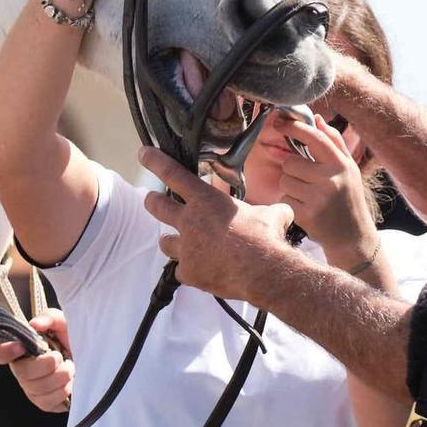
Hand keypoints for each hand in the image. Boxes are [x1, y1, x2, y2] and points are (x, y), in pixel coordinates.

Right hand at [0, 309, 74, 412]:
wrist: (90, 360)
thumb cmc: (71, 340)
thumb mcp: (63, 323)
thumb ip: (49, 318)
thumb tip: (35, 324)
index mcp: (22, 349)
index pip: (1, 353)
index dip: (6, 352)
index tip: (20, 346)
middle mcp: (22, 370)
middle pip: (23, 372)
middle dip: (47, 364)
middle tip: (60, 357)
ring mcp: (31, 389)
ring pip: (38, 388)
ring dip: (60, 376)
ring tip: (69, 367)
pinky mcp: (43, 403)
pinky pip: (47, 401)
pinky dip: (63, 390)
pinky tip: (69, 383)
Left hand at [139, 147, 297, 303]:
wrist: (262, 271)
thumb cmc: (266, 238)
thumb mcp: (270, 214)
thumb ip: (269, 210)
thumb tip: (283, 212)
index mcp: (206, 201)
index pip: (173, 174)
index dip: (155, 162)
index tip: (143, 154)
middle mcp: (190, 222)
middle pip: (157, 206)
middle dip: (152, 201)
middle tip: (151, 199)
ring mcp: (186, 248)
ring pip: (165, 242)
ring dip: (171, 241)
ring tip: (179, 243)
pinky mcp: (188, 272)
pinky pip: (183, 270)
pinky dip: (191, 270)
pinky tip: (203, 271)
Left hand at [258, 111, 376, 256]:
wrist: (353, 237)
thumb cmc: (348, 199)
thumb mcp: (349, 169)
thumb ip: (334, 142)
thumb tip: (317, 119)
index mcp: (341, 165)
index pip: (315, 138)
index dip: (295, 127)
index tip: (279, 122)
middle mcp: (331, 179)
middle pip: (290, 162)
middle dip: (292, 170)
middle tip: (307, 181)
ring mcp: (318, 198)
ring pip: (284, 181)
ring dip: (290, 187)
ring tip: (308, 196)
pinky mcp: (306, 214)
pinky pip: (284, 199)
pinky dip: (291, 203)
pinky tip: (306, 208)